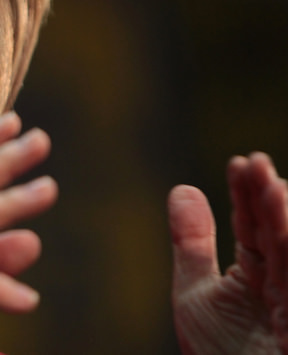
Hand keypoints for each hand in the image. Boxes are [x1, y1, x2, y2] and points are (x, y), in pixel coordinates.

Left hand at [168, 153, 287, 353]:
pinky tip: (284, 228)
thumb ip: (192, 245)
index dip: (250, 195)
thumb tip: (183, 189)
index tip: (240, 162)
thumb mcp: (198, 298)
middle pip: (282, 236)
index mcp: (264, 276)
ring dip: (287, 223)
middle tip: (254, 164)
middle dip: (271, 200)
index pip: (259, 228)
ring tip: (271, 189)